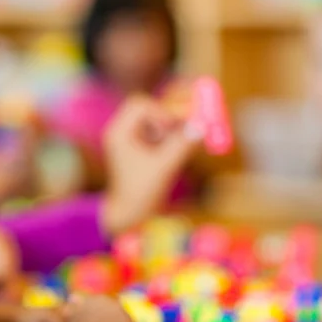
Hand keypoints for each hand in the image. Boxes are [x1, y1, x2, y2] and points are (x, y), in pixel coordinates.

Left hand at [101, 95, 198, 235]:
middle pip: (148, 108)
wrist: (129, 216)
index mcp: (119, 133)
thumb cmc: (141, 193)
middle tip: (192, 122)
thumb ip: (182, 145)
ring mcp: (130, 140)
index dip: (162, 111)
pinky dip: (171, 137)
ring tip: (184, 142)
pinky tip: (180, 150)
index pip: (141, 105)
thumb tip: (202, 126)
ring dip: (173, 128)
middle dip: (170, 115)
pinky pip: (158, 133)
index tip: (178, 125)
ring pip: (155, 120)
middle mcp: (122, 132)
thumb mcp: (164, 167)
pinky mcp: (140, 149)